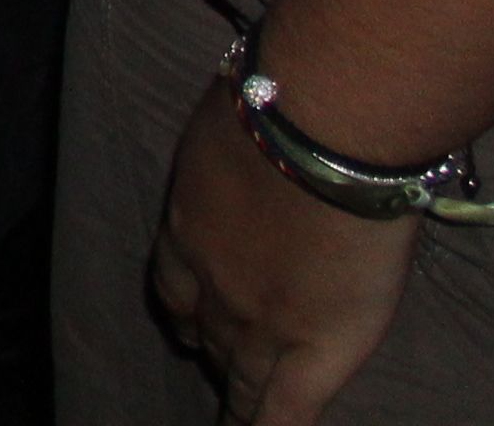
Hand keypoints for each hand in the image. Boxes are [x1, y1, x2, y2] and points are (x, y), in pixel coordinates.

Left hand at [148, 81, 417, 422]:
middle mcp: (211, 282)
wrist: (319, 131)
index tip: (188, 320)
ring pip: (243, 379)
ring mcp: (257, 321)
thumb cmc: (277, 99)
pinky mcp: (310, 349)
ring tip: (235, 421)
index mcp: (188, 226)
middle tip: (218, 368)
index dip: (185, 306)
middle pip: (207, 333)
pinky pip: (283, 412)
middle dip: (213, 352)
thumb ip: (236, 141)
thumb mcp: (230, 117)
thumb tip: (252, 116)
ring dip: (239, 401)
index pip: (174, 283)